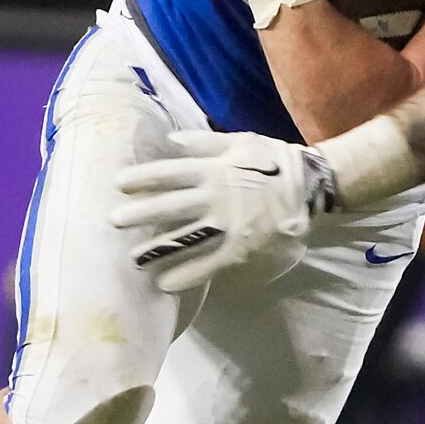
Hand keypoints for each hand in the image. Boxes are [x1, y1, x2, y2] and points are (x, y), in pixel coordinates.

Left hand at [109, 128, 340, 292]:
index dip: (143, 178)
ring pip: (185, 236)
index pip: (171, 172)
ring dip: (156, 247)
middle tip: (114, 221)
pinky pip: (210, 262)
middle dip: (140, 213)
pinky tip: (165, 283)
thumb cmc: (274, 160)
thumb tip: (170, 140)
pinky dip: (187, 274)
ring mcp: (229, 223)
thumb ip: (205, 142)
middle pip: (170, 205)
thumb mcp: (241, 141)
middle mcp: (217, 195)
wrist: (311, 185)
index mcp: (215, 168)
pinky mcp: (242, 246)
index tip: (119, 184)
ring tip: (133, 257)